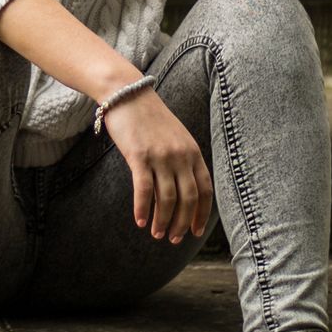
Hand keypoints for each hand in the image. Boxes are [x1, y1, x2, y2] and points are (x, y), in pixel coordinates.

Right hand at [102, 89, 212, 244]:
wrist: (127, 93)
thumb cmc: (148, 116)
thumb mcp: (174, 136)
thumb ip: (181, 158)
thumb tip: (181, 187)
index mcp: (193, 152)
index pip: (205, 190)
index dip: (202, 214)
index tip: (195, 231)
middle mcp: (181, 155)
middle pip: (188, 199)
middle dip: (182, 223)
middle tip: (173, 238)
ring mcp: (161, 156)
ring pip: (167, 198)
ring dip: (162, 220)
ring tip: (156, 234)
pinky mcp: (139, 156)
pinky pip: (144, 189)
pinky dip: (143, 209)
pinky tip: (140, 221)